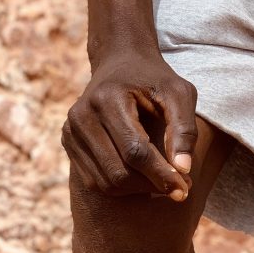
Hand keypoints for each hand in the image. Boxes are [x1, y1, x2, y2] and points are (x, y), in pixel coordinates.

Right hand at [62, 50, 197, 197]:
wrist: (121, 62)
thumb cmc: (155, 79)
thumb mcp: (179, 94)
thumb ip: (185, 129)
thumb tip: (183, 170)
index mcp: (107, 99)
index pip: (135, 151)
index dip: (161, 174)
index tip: (184, 189)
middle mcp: (82, 116)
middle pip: (119, 172)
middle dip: (151, 185)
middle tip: (179, 186)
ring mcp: (70, 130)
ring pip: (106, 182)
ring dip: (138, 189)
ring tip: (163, 179)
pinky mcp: (68, 142)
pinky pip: (95, 181)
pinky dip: (123, 186)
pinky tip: (143, 176)